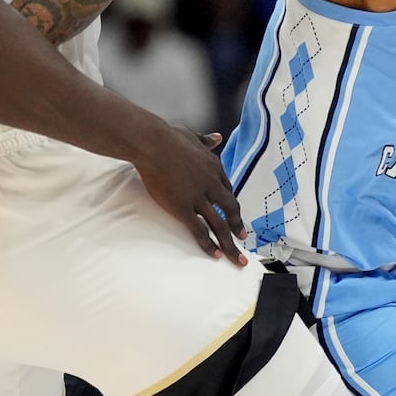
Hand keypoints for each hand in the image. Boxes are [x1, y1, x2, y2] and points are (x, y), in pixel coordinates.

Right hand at [133, 125, 245, 266]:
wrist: (152, 143)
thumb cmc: (168, 137)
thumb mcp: (192, 136)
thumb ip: (206, 140)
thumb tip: (217, 137)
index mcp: (214, 166)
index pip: (227, 189)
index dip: (231, 205)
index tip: (234, 215)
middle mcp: (211, 183)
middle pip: (231, 210)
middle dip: (238, 226)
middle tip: (243, 239)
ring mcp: (198, 197)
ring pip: (219, 225)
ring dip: (230, 244)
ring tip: (237, 259)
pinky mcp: (183, 207)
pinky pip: (199, 230)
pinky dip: (208, 244)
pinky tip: (215, 254)